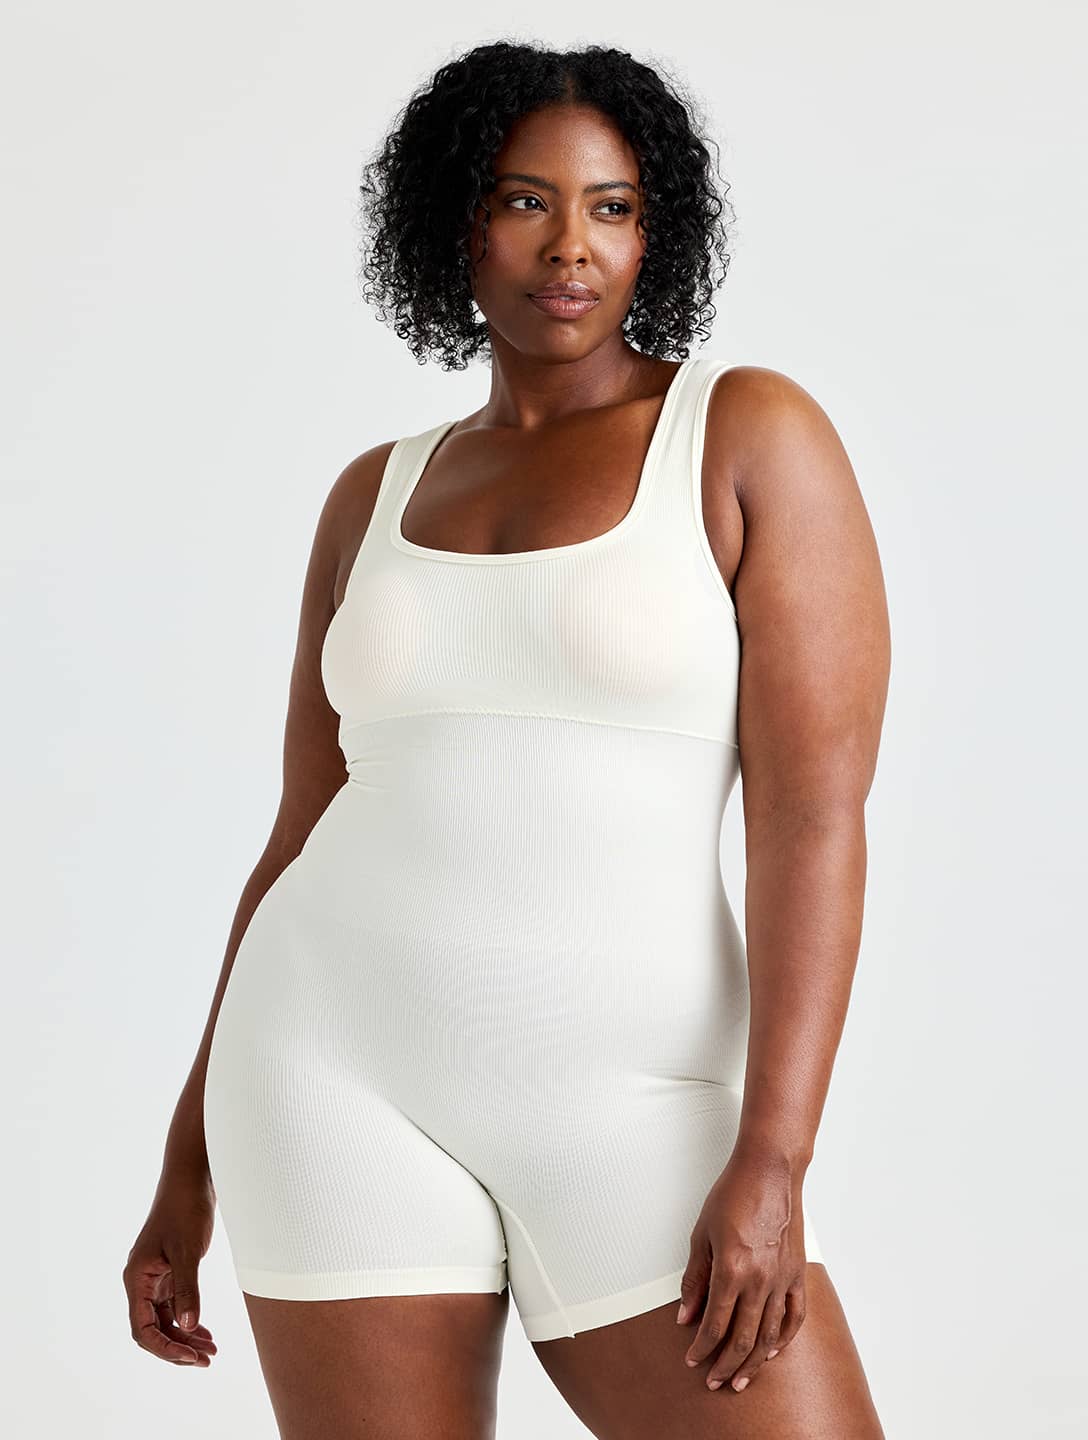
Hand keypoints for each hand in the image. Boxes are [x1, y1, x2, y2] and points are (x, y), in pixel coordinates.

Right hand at [123, 1164, 218, 1366]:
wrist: (191, 1178)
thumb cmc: (185, 1208)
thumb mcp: (188, 1251)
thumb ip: (187, 1289)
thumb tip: (188, 1326)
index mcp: (137, 1278)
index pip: (143, 1328)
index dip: (164, 1348)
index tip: (190, 1357)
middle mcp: (142, 1281)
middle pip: (153, 1329)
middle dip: (177, 1348)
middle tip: (207, 1359)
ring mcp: (155, 1277)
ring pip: (165, 1319)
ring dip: (185, 1337)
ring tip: (211, 1351)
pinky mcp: (169, 1271)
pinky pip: (174, 1306)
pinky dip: (188, 1320)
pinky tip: (205, 1331)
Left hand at [676, 1148, 809, 1392]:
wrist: (769, 1171)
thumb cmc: (732, 1195)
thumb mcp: (701, 1234)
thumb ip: (695, 1279)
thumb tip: (685, 1316)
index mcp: (731, 1270)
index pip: (714, 1324)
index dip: (702, 1348)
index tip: (693, 1361)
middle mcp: (759, 1280)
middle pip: (742, 1338)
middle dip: (726, 1365)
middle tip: (714, 1382)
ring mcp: (782, 1278)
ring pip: (769, 1334)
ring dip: (754, 1361)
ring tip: (742, 1378)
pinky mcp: (797, 1272)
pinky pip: (794, 1315)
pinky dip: (784, 1338)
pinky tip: (772, 1350)